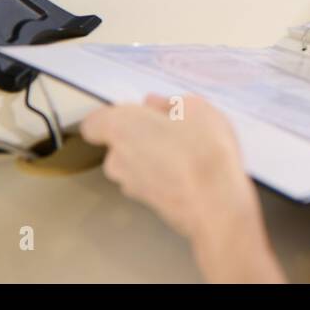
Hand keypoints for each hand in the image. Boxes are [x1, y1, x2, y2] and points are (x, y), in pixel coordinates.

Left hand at [80, 94, 281, 281]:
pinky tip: (194, 171)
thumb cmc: (203, 151)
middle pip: (120, 143)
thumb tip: (160, 105)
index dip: (117, 116)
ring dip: (156, 157)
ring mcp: (131, 185)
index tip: (141, 112)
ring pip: (137, 164)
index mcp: (121, 127)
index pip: (95, 123)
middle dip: (142, 135)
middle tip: (174, 128)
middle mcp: (117, 158)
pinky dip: (166, 176)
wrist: (215, 204)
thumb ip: (172, 104)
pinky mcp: (148, 205)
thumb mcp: (197, 109)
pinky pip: (152, 182)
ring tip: (190, 151)